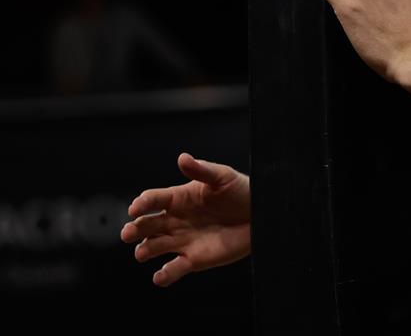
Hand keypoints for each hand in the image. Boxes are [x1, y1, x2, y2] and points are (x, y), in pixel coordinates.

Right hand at [120, 153, 250, 286]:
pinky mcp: (192, 259)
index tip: (135, 209)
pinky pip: (173, 270)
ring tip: (143, 252)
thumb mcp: (223, 177)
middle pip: (146, 225)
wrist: (259, 216)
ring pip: (153, 247)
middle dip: (134, 229)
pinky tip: (160, 276)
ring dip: (144, 250)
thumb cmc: (240, 192)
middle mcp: (174, 221)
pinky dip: (164, 275)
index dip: (141, 203)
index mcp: (178, 199)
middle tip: (128, 233)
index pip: (153, 200)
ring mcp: (181, 241)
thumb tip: (182, 157)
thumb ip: (201, 170)